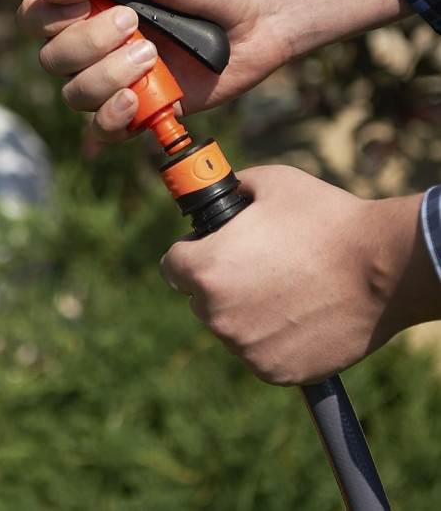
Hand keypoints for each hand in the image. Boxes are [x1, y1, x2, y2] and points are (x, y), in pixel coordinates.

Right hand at [17, 0, 280, 141]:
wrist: (258, 17)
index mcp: (89, 3)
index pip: (35, 18)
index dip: (47, 18)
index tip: (84, 5)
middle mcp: (94, 43)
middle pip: (52, 60)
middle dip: (89, 45)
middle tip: (134, 24)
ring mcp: (115, 79)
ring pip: (75, 95)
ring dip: (109, 77)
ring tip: (152, 56)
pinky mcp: (139, 110)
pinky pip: (102, 129)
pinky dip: (113, 119)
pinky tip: (137, 102)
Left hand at [159, 165, 439, 385]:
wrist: (383, 269)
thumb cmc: (325, 220)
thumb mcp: (269, 183)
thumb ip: (231, 191)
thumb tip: (220, 197)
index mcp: (205, 268)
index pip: (172, 266)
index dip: (192, 254)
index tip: (211, 250)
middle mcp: (216, 313)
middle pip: (200, 298)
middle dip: (219, 283)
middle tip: (259, 266)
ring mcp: (244, 347)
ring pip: (230, 326)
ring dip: (245, 311)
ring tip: (287, 288)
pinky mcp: (274, 371)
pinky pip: (258, 352)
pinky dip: (271, 338)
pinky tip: (300, 315)